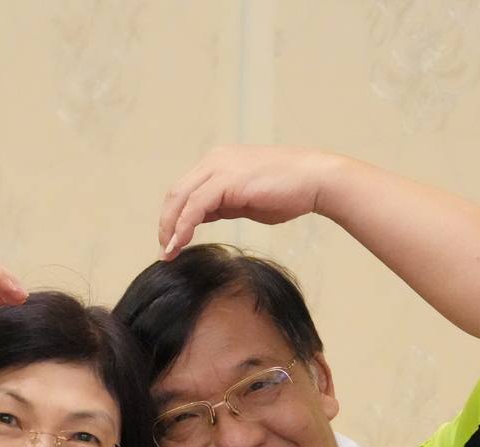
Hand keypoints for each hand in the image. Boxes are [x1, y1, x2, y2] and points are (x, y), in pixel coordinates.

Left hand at [159, 146, 345, 258]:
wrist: (315, 180)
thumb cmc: (289, 191)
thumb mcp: (247, 200)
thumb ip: (223, 205)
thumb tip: (203, 216)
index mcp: (219, 163)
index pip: (185, 190)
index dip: (173, 217)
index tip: (171, 242)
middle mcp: (215, 160)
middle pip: (176, 193)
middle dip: (166, 224)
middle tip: (164, 251)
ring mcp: (219, 167)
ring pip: (180, 199)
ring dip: (171, 228)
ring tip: (168, 253)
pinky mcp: (226, 180)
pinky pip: (195, 206)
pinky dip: (184, 226)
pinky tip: (180, 243)